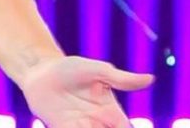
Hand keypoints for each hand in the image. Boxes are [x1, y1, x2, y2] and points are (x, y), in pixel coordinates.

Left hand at [21, 56, 153, 127]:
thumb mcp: (96, 71)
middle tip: (96, 126)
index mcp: (110, 111)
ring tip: (86, 126)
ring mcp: (79, 127)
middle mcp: (96, 122)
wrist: (38, 70)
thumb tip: (151, 79)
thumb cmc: (69, 68)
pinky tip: (75, 127)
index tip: (121, 127)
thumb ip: (121, 79)